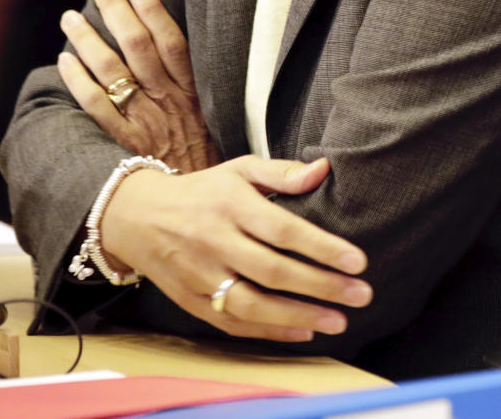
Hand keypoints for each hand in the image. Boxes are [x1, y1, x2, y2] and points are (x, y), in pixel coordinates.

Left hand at [58, 0, 217, 171]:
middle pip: (137, 45)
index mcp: (193, 91)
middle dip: (115, 8)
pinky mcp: (125, 146)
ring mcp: (144, 122)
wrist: (203, 212)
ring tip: (70, 16)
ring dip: (88, 40)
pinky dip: (79, 83)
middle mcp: (167, 101)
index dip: (151, 6)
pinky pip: (97, 109)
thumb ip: (198, 89)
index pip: (170, 39)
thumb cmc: (211, 165)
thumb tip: (180, 50)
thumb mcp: (218, 120)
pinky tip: (64, 61)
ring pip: (111, 71)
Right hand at [101, 155, 372, 342]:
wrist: (139, 217)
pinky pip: (234, 322)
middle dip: (321, 286)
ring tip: (338, 321)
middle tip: (361, 295)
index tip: (357, 260)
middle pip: (273, 271)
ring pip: (253, 304)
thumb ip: (282, 172)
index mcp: (231, 204)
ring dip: (299, 317)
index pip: (282, 230)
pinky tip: (303, 331)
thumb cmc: (203, 191)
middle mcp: (215, 241)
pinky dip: (269, 331)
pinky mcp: (193, 301)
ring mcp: (202, 275)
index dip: (321, 247)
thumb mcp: (239, 169)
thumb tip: (323, 169)